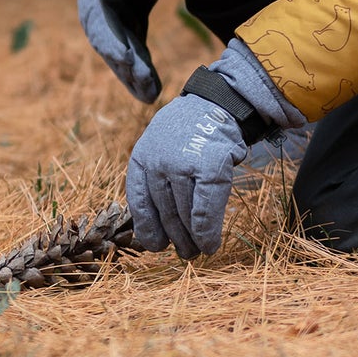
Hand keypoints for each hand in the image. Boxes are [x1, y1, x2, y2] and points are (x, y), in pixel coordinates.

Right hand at [76, 0, 175, 102]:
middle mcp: (99, 22)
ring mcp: (112, 32)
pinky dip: (142, 74)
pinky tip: (153, 92)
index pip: (102, 26)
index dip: (114, 43)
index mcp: (94, 1)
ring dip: (136, 79)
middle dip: (129, 69)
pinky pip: (134, 59)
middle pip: (113, 50)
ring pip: (123, 61)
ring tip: (151, 96)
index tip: (128, 58)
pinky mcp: (126, 37)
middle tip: (147, 86)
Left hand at [126, 94, 248, 257]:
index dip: (148, 229)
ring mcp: (184, 164)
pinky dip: (208, 231)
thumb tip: (156, 231)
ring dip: (193, 240)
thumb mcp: (161, 148)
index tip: (157, 245)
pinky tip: (211, 243)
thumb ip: (156, 180)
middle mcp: (158, 162)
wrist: (217, 103)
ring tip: (199, 251)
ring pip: (186, 214)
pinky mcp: (211, 167)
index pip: (139, 202)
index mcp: (142, 157)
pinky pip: (206, 208)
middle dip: (176, 238)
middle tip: (185, 253)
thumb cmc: (189, 133)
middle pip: (166, 212)